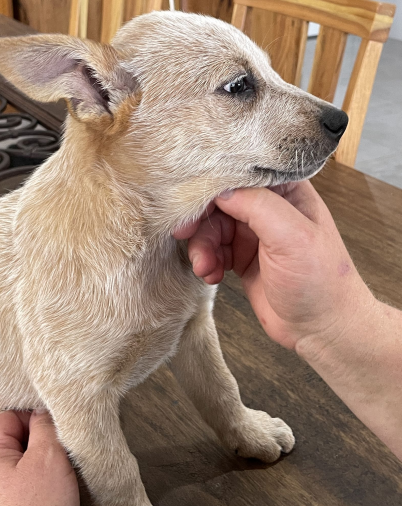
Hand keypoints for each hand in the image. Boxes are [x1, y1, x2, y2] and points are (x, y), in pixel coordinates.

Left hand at [0, 410, 79, 505]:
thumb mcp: (47, 458)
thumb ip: (45, 427)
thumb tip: (43, 411)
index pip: (9, 416)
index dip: (34, 416)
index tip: (55, 428)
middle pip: (15, 439)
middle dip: (40, 442)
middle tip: (61, 452)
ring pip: (22, 463)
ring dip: (43, 464)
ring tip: (59, 475)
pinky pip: (23, 485)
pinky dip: (39, 485)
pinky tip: (53, 494)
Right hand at [174, 181, 374, 352]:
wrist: (320, 329)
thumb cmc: (321, 281)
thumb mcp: (292, 236)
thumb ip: (256, 205)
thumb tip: (219, 190)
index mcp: (287, 192)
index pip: (241, 176)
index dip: (213, 187)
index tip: (192, 204)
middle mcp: (269, 209)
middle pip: (220, 202)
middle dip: (201, 221)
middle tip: (184, 235)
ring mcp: (254, 234)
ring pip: (212, 228)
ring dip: (202, 247)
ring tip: (204, 267)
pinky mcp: (242, 257)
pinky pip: (213, 250)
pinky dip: (207, 262)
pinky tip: (212, 276)